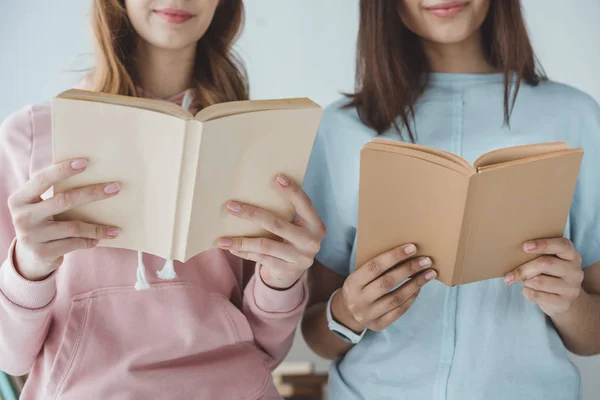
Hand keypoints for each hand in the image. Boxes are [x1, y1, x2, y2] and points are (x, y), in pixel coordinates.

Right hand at [8, 159, 120, 280]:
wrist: (29, 257)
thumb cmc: (43, 223)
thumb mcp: (41, 207)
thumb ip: (56, 194)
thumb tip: (96, 179)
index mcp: (20, 199)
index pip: (41, 179)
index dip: (62, 170)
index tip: (85, 162)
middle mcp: (23, 216)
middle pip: (64, 200)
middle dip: (92, 193)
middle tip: (115, 188)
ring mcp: (31, 236)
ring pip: (73, 227)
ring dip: (97, 227)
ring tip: (115, 228)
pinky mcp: (42, 253)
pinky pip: (73, 244)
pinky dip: (89, 241)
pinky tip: (99, 239)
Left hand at [218, 174, 325, 288]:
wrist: (294, 272)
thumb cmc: (291, 239)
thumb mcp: (298, 226)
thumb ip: (287, 213)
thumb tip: (255, 191)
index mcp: (316, 225)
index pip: (305, 204)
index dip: (292, 191)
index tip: (277, 177)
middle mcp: (311, 242)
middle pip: (277, 224)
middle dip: (251, 214)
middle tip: (231, 206)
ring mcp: (299, 258)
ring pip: (265, 245)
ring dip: (241, 241)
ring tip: (222, 240)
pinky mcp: (286, 270)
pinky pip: (260, 258)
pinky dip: (244, 253)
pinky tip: (231, 248)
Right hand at [331, 244, 436, 332]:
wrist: (346, 312)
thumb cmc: (358, 286)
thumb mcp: (359, 275)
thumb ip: (376, 267)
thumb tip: (405, 253)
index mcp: (352, 283)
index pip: (375, 267)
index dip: (394, 256)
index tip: (412, 248)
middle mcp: (358, 300)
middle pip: (388, 282)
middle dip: (409, 269)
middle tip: (426, 261)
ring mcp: (368, 315)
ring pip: (397, 298)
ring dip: (416, 284)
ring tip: (429, 274)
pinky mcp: (378, 325)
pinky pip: (399, 311)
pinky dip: (411, 298)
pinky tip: (419, 288)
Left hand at [504, 237, 583, 317]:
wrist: (564, 300)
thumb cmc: (550, 274)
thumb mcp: (549, 261)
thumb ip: (538, 255)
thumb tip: (512, 255)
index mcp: (572, 255)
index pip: (561, 245)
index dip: (543, 244)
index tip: (525, 246)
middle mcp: (575, 271)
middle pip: (544, 264)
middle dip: (523, 269)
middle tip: (509, 275)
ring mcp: (571, 288)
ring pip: (538, 281)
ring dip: (526, 281)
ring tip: (527, 281)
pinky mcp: (564, 302)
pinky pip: (536, 295)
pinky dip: (526, 292)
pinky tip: (529, 290)